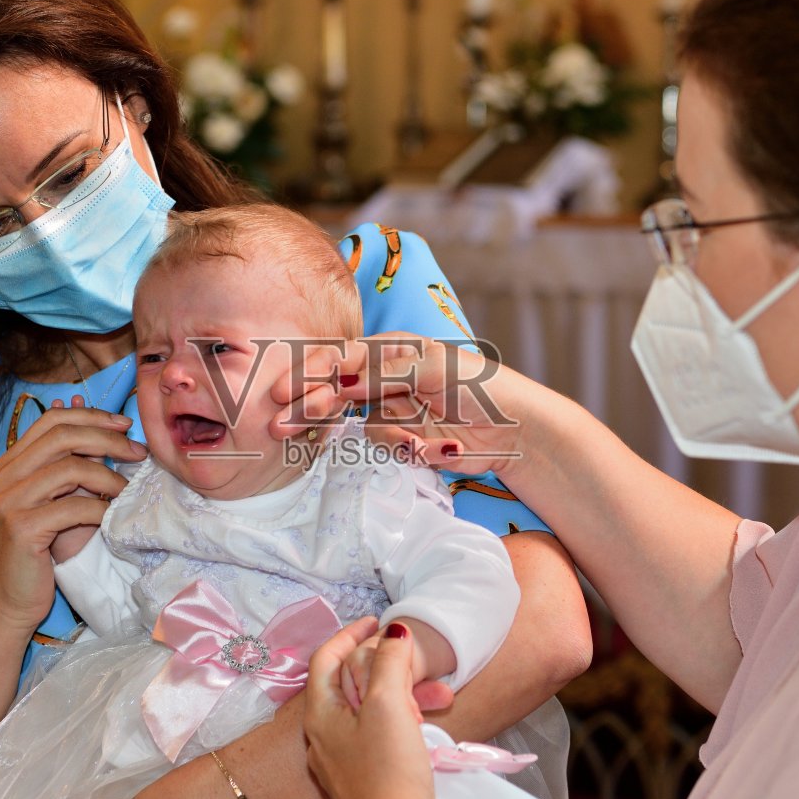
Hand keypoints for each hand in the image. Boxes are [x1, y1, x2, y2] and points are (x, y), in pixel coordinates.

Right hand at [0, 396, 146, 636]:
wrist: (8, 599)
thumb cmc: (37, 549)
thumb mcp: (51, 500)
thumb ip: (68, 465)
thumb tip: (103, 427)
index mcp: (10, 463)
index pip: (51, 420)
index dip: (91, 416)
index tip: (125, 424)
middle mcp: (5, 476)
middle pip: (63, 437)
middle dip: (107, 440)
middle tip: (138, 452)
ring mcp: (11, 502)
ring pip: (70, 469)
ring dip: (108, 477)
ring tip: (128, 490)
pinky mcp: (23, 529)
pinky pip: (72, 508)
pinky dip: (99, 509)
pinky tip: (111, 517)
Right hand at [269, 334, 531, 475]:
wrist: (515, 429)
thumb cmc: (480, 385)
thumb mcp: (435, 368)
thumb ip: (387, 374)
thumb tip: (345, 385)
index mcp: (391, 350)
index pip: (341, 358)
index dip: (311, 372)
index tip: (284, 389)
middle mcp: (385, 378)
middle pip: (336, 391)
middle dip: (310, 406)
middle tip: (283, 421)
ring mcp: (392, 410)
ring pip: (359, 424)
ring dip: (379, 433)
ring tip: (392, 439)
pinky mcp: (403, 441)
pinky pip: (388, 446)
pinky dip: (410, 448)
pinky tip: (436, 447)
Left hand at [304, 619, 441, 798]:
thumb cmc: (388, 769)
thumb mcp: (388, 705)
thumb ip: (388, 662)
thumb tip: (391, 632)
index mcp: (319, 714)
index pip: (325, 658)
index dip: (350, 634)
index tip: (377, 621)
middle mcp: (322, 737)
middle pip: (347, 684)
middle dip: (383, 666)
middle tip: (415, 663)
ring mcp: (341, 762)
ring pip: (366, 711)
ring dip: (398, 694)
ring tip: (436, 696)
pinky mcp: (362, 781)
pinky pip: (376, 736)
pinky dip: (398, 720)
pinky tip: (423, 726)